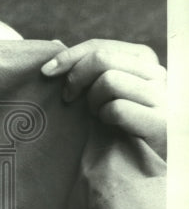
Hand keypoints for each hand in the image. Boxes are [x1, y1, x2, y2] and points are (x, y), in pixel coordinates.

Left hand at [41, 39, 165, 159]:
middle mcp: (158, 73)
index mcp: (144, 60)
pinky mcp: (160, 122)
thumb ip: (87, 69)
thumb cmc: (121, 123)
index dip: (68, 56)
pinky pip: (117, 108)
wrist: (147, 164)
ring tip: (97, 115)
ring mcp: (162, 96)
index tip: (46, 72)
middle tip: (68, 98)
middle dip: (76, 77)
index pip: (100, 46)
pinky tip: (110, 126)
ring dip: (93, 101)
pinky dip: (105, 118)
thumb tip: (54, 44)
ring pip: (109, 80)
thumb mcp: (105, 91)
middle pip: (102, 58)